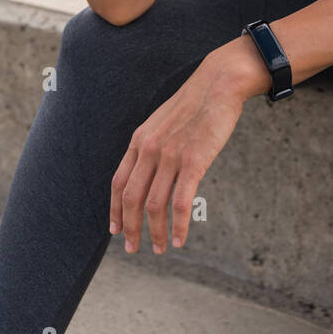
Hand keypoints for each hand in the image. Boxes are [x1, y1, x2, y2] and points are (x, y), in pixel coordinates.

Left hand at [109, 44, 262, 254]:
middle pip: (131, 198)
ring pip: (154, 205)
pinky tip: (178, 239)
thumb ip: (153, 145)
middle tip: (133, 249)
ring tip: (160, 248)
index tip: (116, 230)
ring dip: (154, 232)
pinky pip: (180, 203)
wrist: (218, 85)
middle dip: (130, 228)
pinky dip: (177, 226)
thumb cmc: (195, 105)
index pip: (118, 183)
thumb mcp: (163, 123)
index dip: (115, 210)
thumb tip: (150, 170)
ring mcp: (170, 156)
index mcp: (139, 141)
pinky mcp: (193, 161)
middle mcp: (149, 150)